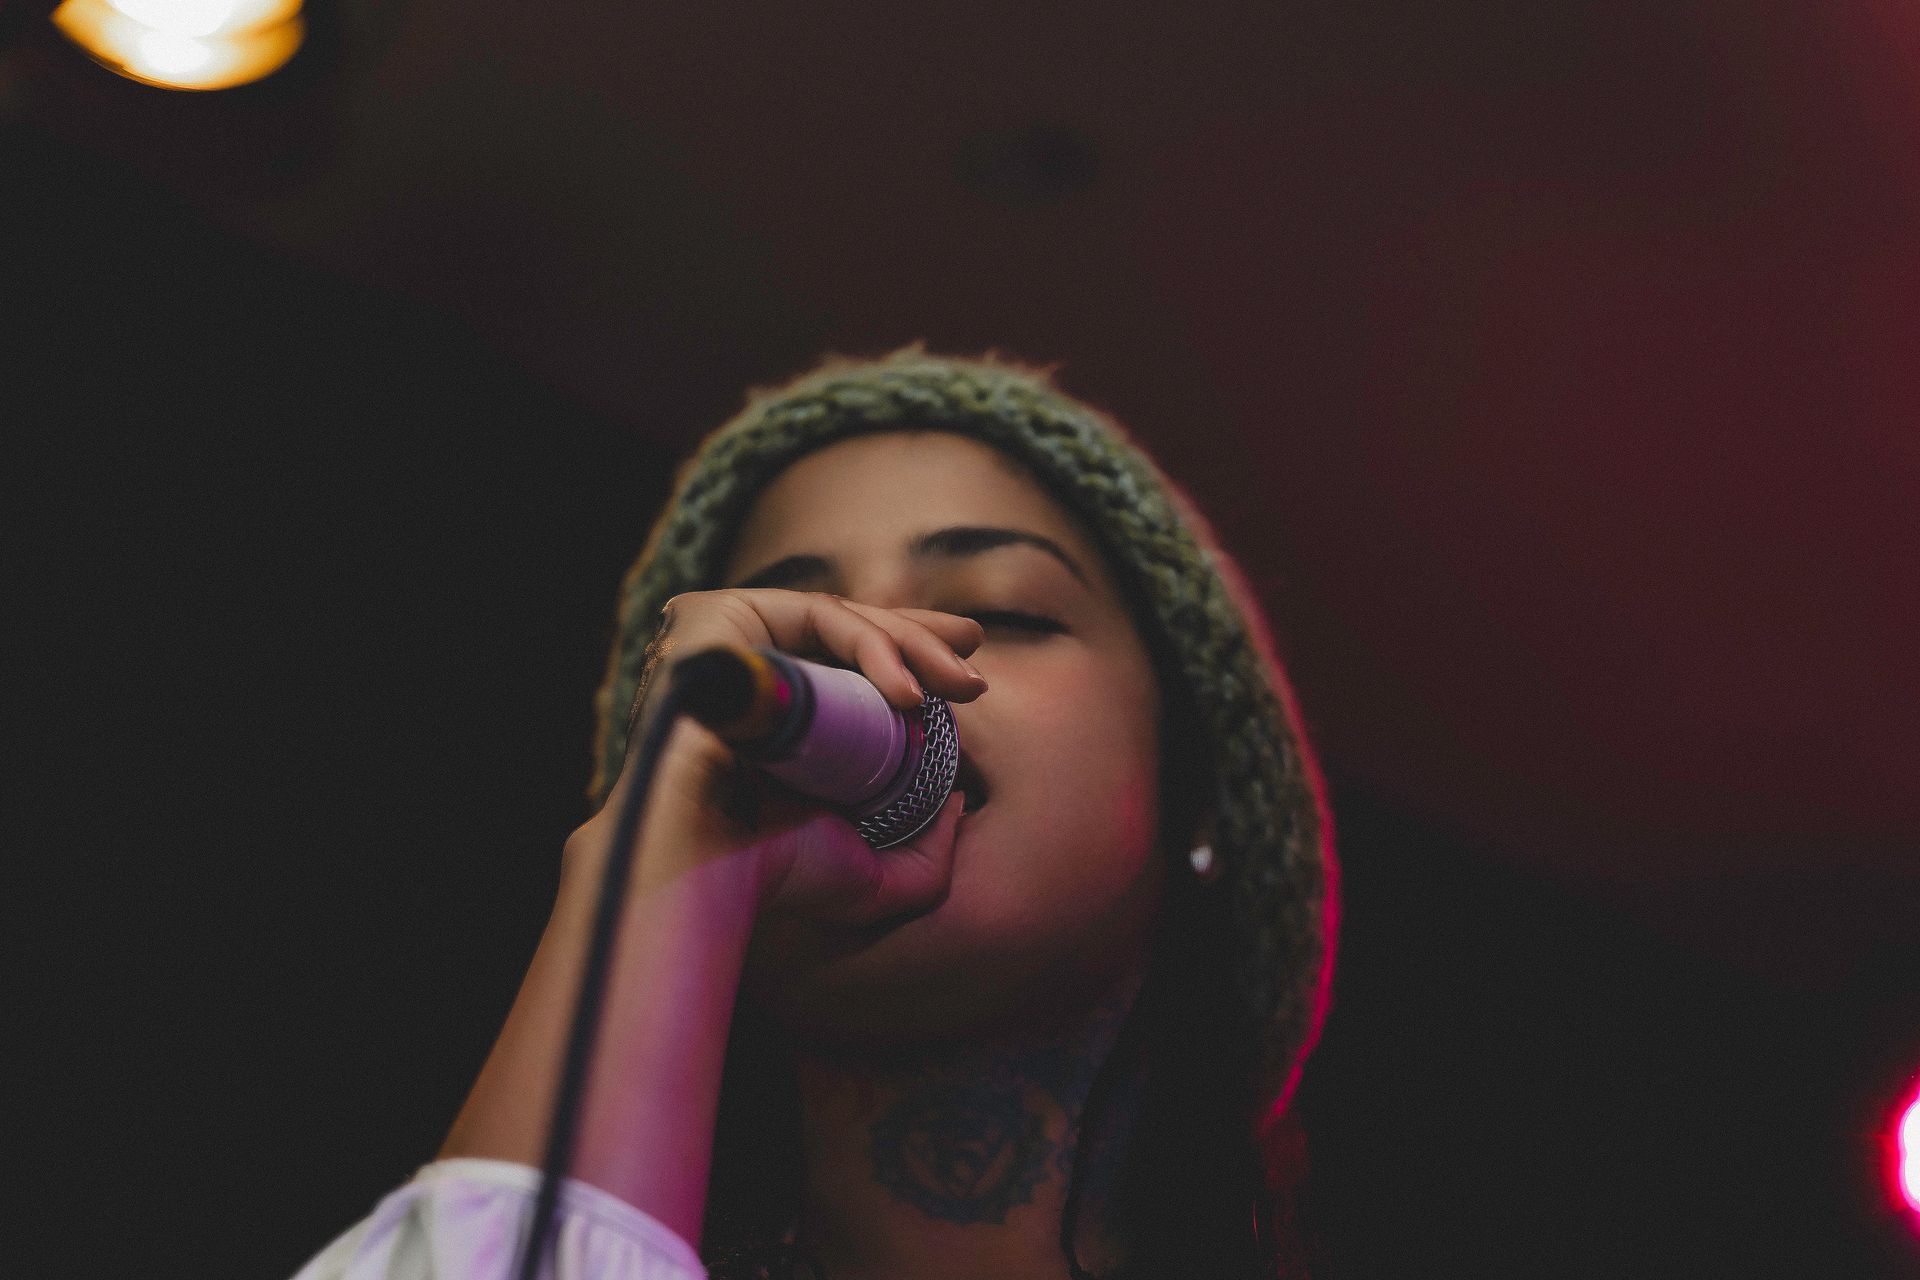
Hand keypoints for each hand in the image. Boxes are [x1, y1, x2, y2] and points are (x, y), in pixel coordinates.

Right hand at [565, 589, 987, 925]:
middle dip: (924, 642)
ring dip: (913, 647)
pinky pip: (816, 615)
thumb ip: (927, 854)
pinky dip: (872, 646)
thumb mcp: (875, 876)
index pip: (846, 662)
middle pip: (847, 630)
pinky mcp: (716, 617)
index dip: (910, 653)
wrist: (710, 867)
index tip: (968, 667)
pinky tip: (907, 693)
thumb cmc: (779, 875)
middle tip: (974, 675)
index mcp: (772, 714)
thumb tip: (958, 801)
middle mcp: (747, 669)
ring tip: (957, 689)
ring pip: (841, 618)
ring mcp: (730, 639)